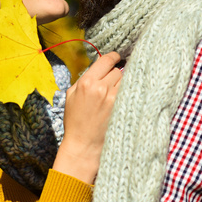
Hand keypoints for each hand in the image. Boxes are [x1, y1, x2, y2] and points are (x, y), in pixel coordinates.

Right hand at [54, 51, 122, 183]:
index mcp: (87, 82)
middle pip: (118, 70)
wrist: (84, 144)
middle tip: (111, 83)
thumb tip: (100, 67)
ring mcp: (114, 99)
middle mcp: (102, 88)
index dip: (113, 57)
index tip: (116, 57)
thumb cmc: (75, 120)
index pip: (106, 60)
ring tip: (116, 93)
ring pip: (126, 80)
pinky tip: (123, 99)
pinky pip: (131, 92)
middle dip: (115, 74)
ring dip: (123, 84)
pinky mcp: (123, 108)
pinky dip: (128, 93)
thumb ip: (85, 78)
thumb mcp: (71, 95)